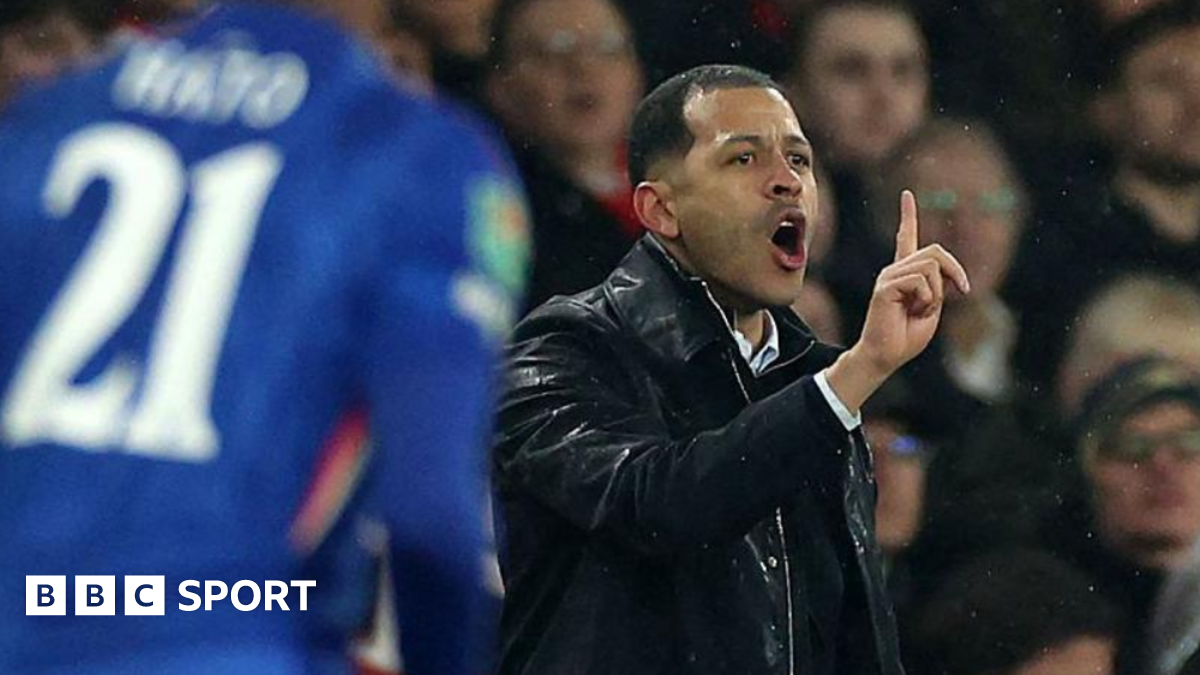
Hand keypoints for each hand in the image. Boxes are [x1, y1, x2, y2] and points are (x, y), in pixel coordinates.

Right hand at [824, 191, 969, 411]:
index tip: (906, 194)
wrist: (886, 356)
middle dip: (956, 271)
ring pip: (930, 266)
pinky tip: (912, 310)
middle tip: (963, 291)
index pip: (906, 237)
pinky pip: (920, 281)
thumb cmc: (907, 337)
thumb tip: (945, 273)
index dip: (907, 215)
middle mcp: (895, 269)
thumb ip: (939, 286)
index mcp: (905, 273)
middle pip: (935, 251)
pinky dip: (926, 299)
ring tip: (922, 310)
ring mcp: (888, 276)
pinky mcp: (885, 286)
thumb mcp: (933, 307)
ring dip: (938, 292)